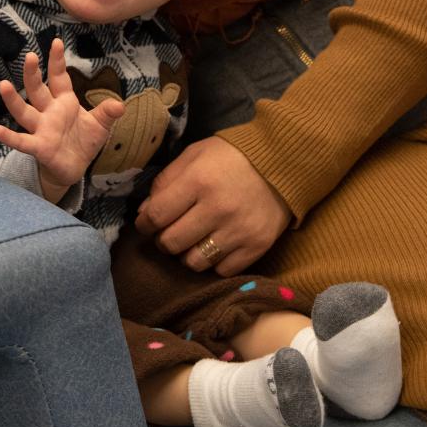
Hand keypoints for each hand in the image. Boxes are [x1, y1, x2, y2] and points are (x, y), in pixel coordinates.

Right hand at [0, 39, 126, 202]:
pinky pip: (22, 141)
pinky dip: (9, 137)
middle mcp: (49, 112)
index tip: (56, 42)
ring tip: (3, 85)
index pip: (59, 77)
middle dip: (33, 74)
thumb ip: (107, 113)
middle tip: (29, 56)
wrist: (74, 168)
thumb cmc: (84, 142)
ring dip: (13, 99)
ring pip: (24, 111)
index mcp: (64, 102)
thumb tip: (120, 105)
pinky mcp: (39, 147)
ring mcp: (41, 128)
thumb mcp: (100, 125)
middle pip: (38, 90)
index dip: (57, 61)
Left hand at [134, 137, 290, 275]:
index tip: (146, 224)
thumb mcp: (194, 155)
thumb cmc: (231, 156)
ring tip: (192, 241)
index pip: (156, 216)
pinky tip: (215, 245)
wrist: (282, 161)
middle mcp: (218, 208)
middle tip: (169, 233)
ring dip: (187, 254)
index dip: (144, 224)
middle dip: (163, 241)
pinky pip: (222, 271)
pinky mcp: (257, 245)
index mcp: (198, 180)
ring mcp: (239, 230)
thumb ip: (165, 181)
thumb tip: (144, 214)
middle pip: (171, 243)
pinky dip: (214, 262)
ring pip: (194, 263)